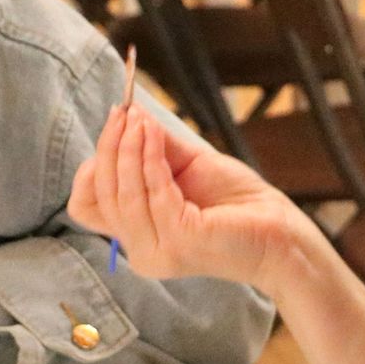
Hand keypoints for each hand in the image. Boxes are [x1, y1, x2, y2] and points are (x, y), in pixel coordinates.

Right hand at [68, 106, 317, 296]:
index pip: (86, 205)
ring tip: (141, 120)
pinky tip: (156, 135)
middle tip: (123, 113)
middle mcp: (140, 250)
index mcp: (136, 235)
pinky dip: (150, 158)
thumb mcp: (185, 167)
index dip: (93, 165)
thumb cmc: (235, 201)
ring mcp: (158, 250)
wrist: (278, 229)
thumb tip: (129, 112)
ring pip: (122, 193)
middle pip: (100, 194)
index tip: (115, 125)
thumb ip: (155, 149)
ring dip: (129, 149)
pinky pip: (153, 192)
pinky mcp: (179, 240)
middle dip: (109, 147)